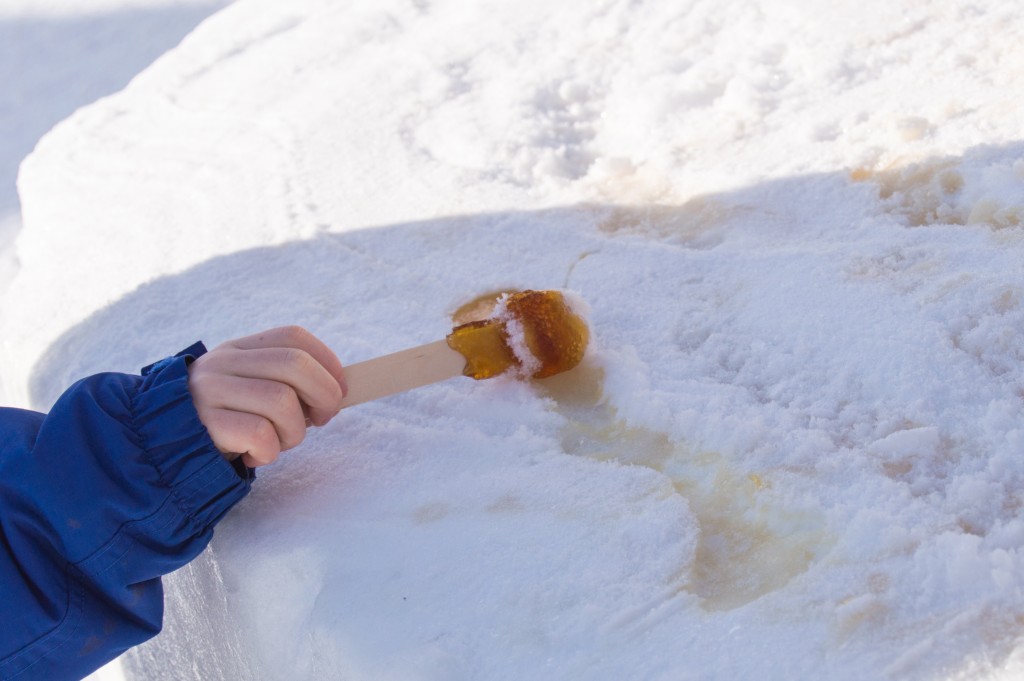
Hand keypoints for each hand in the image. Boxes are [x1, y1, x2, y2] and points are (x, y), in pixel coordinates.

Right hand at [187, 326, 346, 467]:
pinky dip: (269, 451)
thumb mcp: (248, 389)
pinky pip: (259, 434)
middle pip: (294, 364)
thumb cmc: (223, 422)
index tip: (339, 390)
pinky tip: (255, 454)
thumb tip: (338, 391)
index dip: (327, 362)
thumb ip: (285, 382)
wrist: (161, 448)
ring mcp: (210, 391)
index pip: (293, 336)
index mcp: (238, 349)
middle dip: (324, 395)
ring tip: (279, 441)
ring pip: (281, 401)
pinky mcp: (205, 424)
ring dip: (294, 431)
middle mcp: (223, 363)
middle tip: (321, 420)